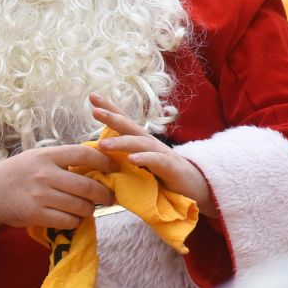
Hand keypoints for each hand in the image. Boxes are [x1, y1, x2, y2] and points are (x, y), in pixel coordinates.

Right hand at [0, 145, 117, 248]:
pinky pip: (68, 221)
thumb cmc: (19, 173)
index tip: (114, 168)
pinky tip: (71, 217)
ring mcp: (40, 196)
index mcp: (47, 155)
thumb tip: (98, 161)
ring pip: (80, 206)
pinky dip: (74, 221)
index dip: (104, 160)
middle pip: (87, 186)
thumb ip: (63, 159)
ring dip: (89, 209)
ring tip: (87, 208)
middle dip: (104, 194)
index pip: (83, 154)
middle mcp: (44, 174)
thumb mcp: (38, 158)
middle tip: (110, 197)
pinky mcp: (36, 215)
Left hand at [89, 93, 218, 220]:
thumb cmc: (163, 179)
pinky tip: (131, 159)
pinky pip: (157, 161)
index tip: (92, 97)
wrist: (195, 190)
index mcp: (141, 143)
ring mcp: (162, 154)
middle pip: (130, 126)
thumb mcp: (140, 170)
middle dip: (112, 117)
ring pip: (140, 143)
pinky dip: (144, 158)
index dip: (110, 109)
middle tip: (94, 111)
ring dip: (121, 142)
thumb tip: (97, 167)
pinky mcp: (171, 168)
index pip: (124, 122)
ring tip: (103, 144)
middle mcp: (150, 144)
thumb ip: (122, 166)